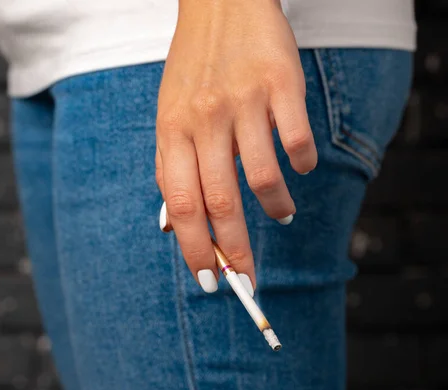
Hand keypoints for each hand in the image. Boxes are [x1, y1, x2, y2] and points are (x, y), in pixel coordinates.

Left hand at [155, 0, 316, 291]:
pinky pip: (296, 140)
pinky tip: (299, 168)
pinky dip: (302, 165)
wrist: (221, 4)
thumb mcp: (169, 116)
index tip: (207, 280)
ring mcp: (243, 102)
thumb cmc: (194, 69)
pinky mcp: (280, 84)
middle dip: (235, 252)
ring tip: (282, 213)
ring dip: (276, 208)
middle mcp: (204, 120)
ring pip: (263, 177)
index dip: (193, 248)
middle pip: (219, 203)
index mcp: (172, 131)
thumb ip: (170, 167)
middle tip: (248, 279)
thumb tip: (172, 225)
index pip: (180, 204)